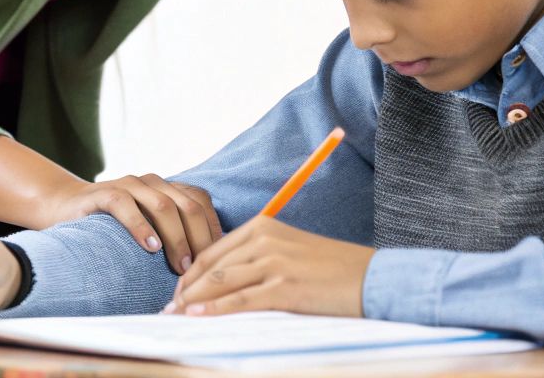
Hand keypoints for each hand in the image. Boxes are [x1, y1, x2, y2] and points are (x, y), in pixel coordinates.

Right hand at [40, 175, 221, 274]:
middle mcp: (152, 183)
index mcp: (167, 188)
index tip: (215, 262)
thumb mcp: (148, 227)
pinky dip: (141, 226)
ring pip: (163, 204)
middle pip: (188, 205)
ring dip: (176, 237)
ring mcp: (128, 185)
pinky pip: (126, 205)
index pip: (201, 202)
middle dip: (199, 239)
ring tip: (180, 265)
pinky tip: (150, 247)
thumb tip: (207, 264)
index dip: (212, 230)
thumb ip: (173, 234)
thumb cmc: (112, 226)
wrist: (64, 207)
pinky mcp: (103, 193)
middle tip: (198, 270)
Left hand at [163, 216, 372, 317]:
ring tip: (176, 316)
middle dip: (185, 289)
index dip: (191, 274)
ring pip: (220, 282)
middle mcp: (265, 239)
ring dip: (193, 300)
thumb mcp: (291, 252)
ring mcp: (274, 262)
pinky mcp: (285, 287)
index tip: (178, 292)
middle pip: (211, 265)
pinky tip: (197, 316)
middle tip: (169, 310)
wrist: (374, 279)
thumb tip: (225, 281)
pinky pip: (240, 300)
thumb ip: (259, 259)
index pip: (213, 250)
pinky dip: (214, 309)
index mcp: (264, 227)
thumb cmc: (333, 270)